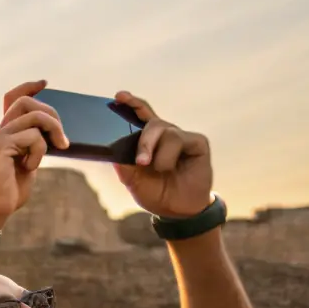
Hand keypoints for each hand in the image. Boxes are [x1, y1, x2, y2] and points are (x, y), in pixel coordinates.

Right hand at [0, 79, 68, 233]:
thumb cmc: (11, 191)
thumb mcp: (28, 163)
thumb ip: (35, 146)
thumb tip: (55, 135)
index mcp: (5, 133)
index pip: (12, 99)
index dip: (28, 87)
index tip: (44, 83)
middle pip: (26, 102)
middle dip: (51, 114)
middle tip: (62, 137)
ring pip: (34, 117)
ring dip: (52, 132)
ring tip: (56, 149)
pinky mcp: (0, 146)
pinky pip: (32, 137)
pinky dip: (39, 152)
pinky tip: (30, 167)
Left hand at [113, 91, 213, 218]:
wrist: (177, 211)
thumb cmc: (156, 192)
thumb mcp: (133, 180)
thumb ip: (123, 164)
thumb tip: (111, 150)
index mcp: (148, 139)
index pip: (139, 114)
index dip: (130, 103)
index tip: (118, 97)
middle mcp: (165, 134)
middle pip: (151, 123)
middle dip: (144, 141)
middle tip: (141, 162)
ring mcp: (181, 137)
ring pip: (165, 131)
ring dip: (157, 155)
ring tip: (158, 170)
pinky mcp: (197, 142)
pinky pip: (179, 139)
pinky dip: (169, 156)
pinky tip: (170, 168)